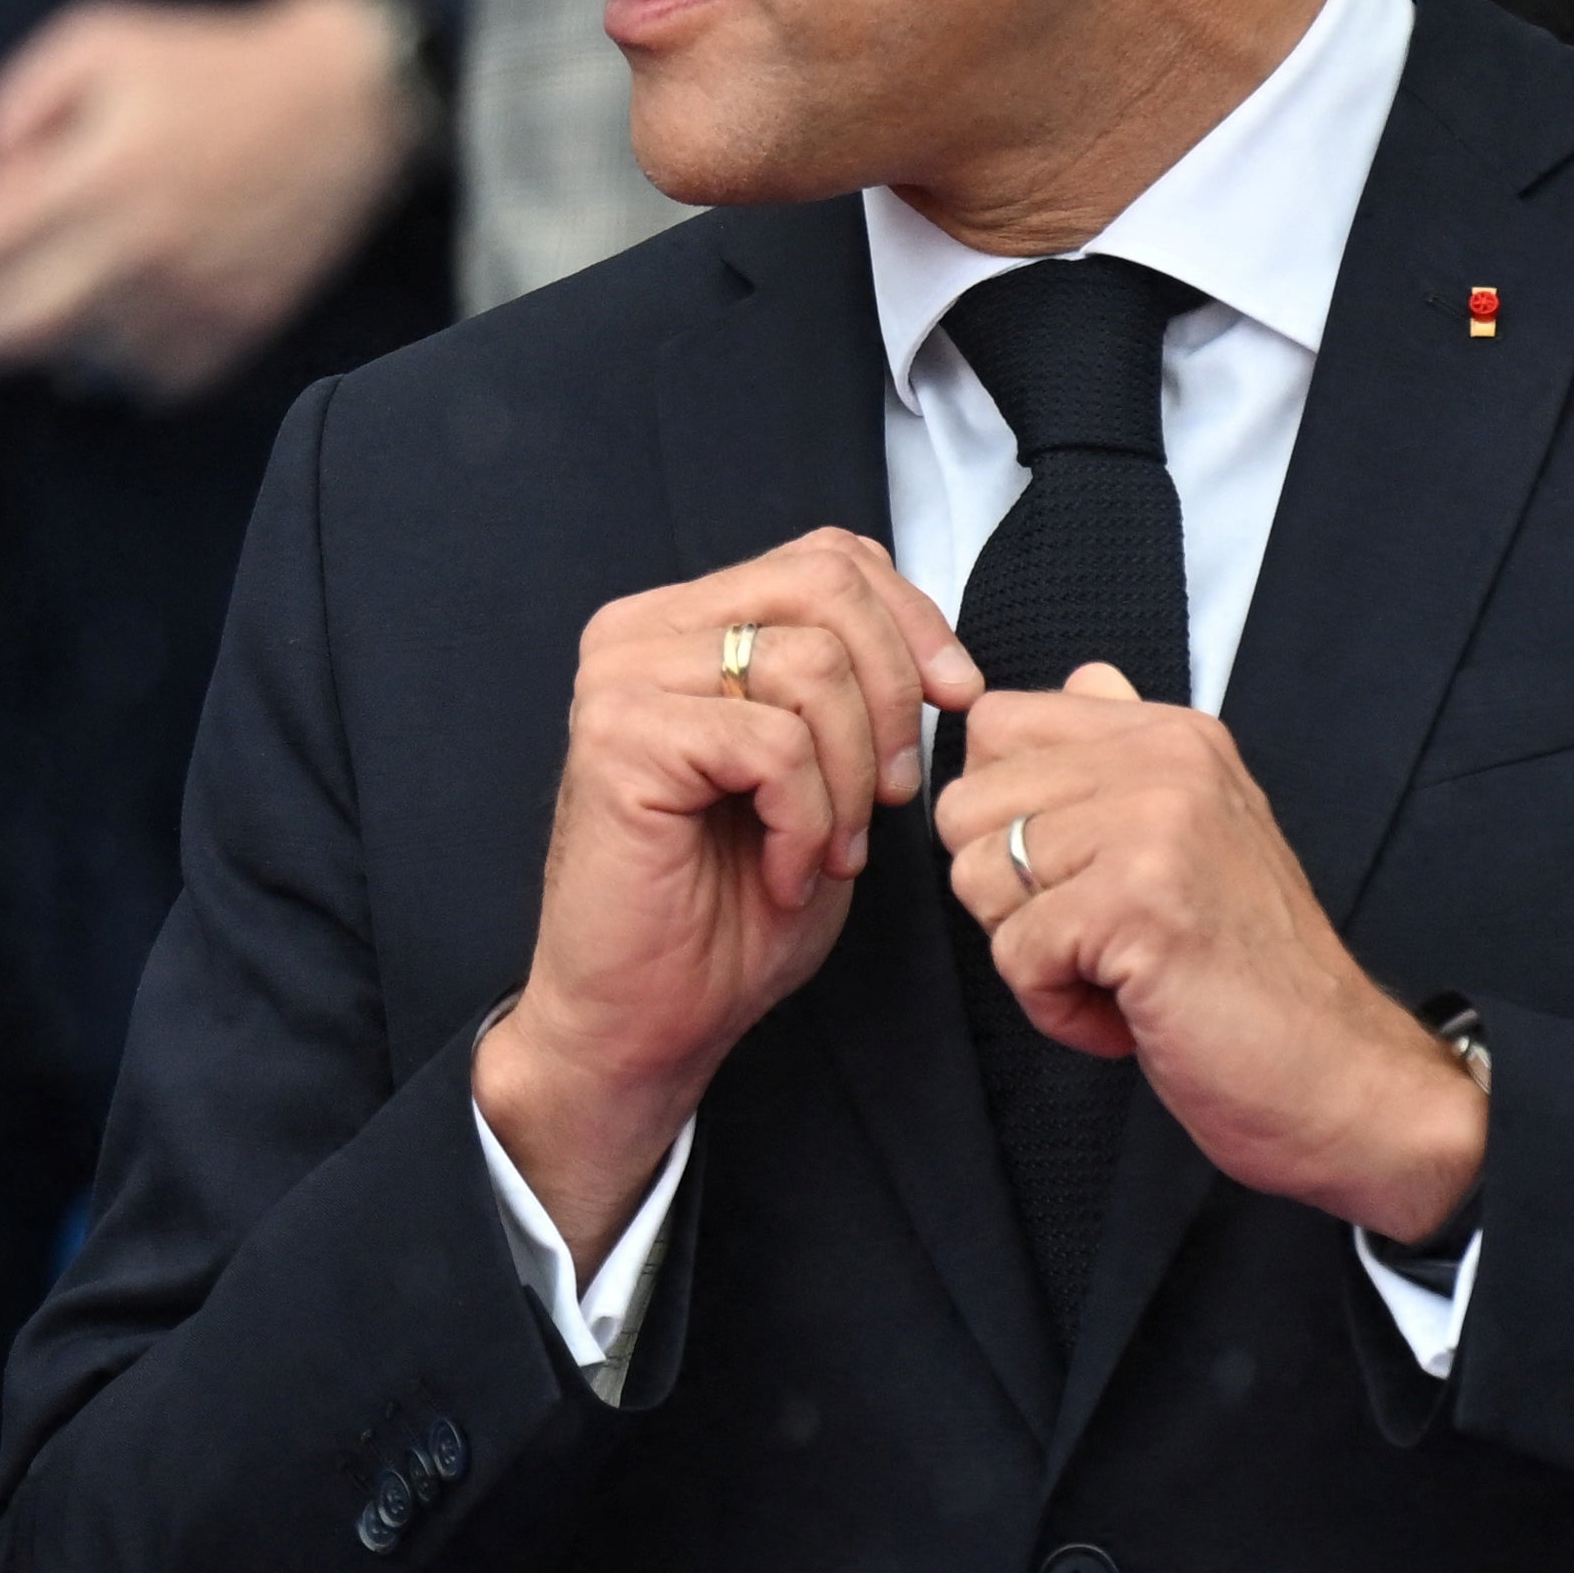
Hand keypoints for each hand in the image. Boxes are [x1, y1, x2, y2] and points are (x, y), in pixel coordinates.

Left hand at [0, 0, 425, 401]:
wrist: (346, 109)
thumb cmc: (206, 69)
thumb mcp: (97, 44)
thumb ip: (11, 107)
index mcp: (100, 176)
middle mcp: (139, 256)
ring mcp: (183, 311)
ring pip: (61, 366)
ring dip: (42, 338)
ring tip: (53, 286)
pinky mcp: (221, 346)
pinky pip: (130, 384)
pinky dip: (110, 356)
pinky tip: (123, 301)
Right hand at [477, 529, 974, 1250]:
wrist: (647, 1016)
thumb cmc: (730, 907)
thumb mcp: (819, 776)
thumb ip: (849, 689)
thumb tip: (937, 652)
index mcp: (684, 623)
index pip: (829, 557)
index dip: (914, 623)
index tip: (955, 706)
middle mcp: (640, 633)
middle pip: (826, 588)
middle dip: (895, 696)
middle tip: (889, 798)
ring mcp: (620, 680)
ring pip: (811, 667)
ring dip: (850, 778)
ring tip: (828, 851)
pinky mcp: (618, 739)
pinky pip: (773, 743)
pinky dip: (806, 821)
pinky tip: (785, 872)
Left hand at [945, 667, 1487, 1240]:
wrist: (1339, 1075)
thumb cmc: (1249, 974)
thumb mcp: (1190, 836)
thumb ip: (1123, 759)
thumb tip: (1081, 679)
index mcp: (1172, 736)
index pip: (995, 725)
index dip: (1002, 818)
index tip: (1077, 873)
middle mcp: (1166, 760)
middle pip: (965, 806)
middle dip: (1006, 893)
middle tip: (1101, 934)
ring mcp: (1155, 825)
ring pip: (978, 877)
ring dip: (1033, 953)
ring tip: (1123, 971)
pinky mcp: (1138, 902)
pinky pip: (1015, 952)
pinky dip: (1056, 1006)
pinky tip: (1132, 1011)